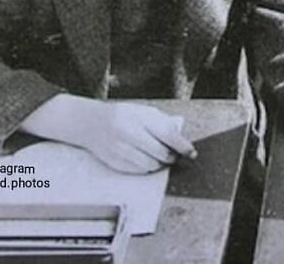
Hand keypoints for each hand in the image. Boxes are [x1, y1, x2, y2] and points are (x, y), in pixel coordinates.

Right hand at [72, 102, 196, 173]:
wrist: (92, 123)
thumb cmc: (123, 116)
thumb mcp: (143, 111)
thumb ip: (162, 123)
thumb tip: (180, 140)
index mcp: (138, 116)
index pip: (166, 134)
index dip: (181, 145)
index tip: (192, 152)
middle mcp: (128, 133)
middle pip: (159, 153)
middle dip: (171, 156)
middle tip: (175, 155)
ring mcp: (120, 149)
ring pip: (150, 165)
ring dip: (160, 164)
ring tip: (161, 158)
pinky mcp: (114, 162)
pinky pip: (138, 171)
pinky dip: (147, 168)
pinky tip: (147, 160)